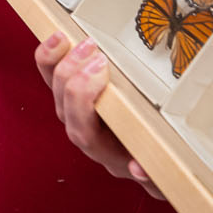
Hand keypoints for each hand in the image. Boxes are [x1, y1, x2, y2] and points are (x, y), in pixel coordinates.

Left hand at [33, 34, 160, 197]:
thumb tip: (140, 170)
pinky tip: (57, 37)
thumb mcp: (163, 174)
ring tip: (69, 38)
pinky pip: (53, 78)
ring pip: (56, 92)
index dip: (83, 99)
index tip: (102, 71)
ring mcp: (77, 114)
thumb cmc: (158, 163)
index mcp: (105, 151)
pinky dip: (50, 58)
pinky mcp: (74, 97)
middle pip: (66, 107)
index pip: (83, 131)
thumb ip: (154, 175)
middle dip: (75, 77)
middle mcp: (85, 133)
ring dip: (59, 64)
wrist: (153, 162)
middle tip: (95, 53)